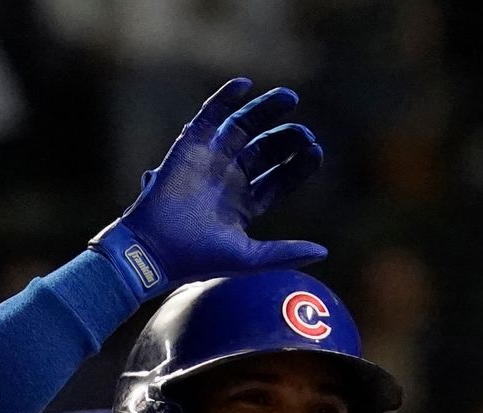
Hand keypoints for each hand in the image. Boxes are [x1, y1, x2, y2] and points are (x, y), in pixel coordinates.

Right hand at [93, 78, 325, 295]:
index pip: (279, 179)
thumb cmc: (200, 258)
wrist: (157, 248)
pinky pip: (210, 115)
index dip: (298, 166)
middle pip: (266, 150)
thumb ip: (285, 253)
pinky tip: (245, 84)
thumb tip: (324, 253)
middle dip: (287, 139)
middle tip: (305, 134)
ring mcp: (210, 160)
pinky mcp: (190, 146)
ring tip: (289, 98)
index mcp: (245, 204)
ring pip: (243, 127)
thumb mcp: (250, 258)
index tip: (316, 152)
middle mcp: (229, 179)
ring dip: (265, 110)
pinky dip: (225, 97)